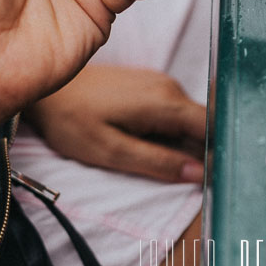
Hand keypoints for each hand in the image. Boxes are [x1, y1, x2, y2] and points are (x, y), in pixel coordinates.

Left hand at [27, 65, 205, 182]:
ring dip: (186, 144)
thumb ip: (158, 162)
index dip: (219, 155)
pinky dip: (172, 133)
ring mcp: (160, 83)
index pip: (213, 127)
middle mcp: (169, 87)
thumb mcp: (112, 151)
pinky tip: (153, 146)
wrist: (46, 91)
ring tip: (167, 164)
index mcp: (165, 102)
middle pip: (204, 124)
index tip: (217, 181)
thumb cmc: (72, 122)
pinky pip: (174, 112)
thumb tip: (198, 173)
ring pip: (189, 120)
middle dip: (204, 152)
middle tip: (191, 181)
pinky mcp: (149, 86)